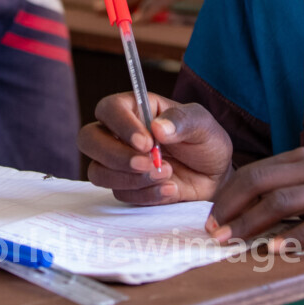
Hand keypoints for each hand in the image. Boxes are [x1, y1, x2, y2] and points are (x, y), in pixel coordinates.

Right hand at [78, 92, 232, 204]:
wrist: (215, 177)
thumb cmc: (206, 142)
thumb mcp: (203, 125)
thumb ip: (182, 121)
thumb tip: (157, 128)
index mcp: (135, 109)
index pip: (108, 109)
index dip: (121, 125)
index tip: (146, 143)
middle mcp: (118, 134)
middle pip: (88, 139)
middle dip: (115, 155)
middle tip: (148, 163)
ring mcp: (118, 163)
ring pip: (98, 172)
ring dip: (131, 178)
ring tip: (168, 175)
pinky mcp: (125, 188)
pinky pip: (120, 195)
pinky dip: (146, 195)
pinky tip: (171, 189)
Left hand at [206, 147, 303, 245]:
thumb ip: (285, 193)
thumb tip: (238, 213)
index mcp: (303, 159)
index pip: (254, 172)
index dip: (228, 196)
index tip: (210, 219)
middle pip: (262, 182)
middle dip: (233, 208)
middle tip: (214, 233)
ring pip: (285, 201)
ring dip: (254, 223)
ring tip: (233, 241)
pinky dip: (296, 236)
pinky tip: (276, 248)